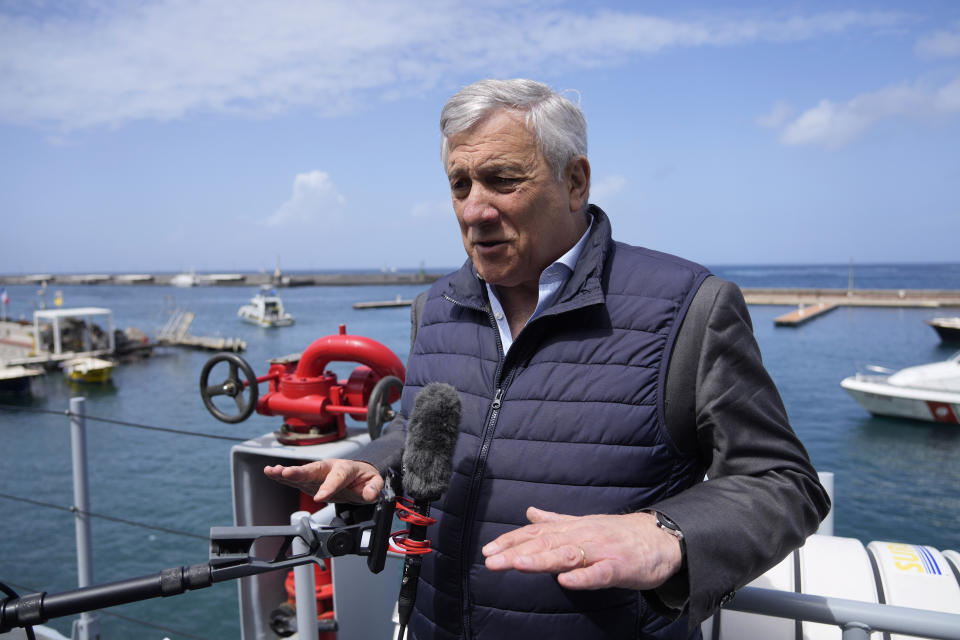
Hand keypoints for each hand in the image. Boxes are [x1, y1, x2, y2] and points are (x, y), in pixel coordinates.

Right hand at [263, 459, 383, 503]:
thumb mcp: (375, 482)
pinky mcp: (309, 482)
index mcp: (345, 469)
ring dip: (286, 473)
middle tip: (285, 473)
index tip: (321, 498)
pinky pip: (295, 480)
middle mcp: (328, 469)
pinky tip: (271, 474)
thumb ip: (373, 488)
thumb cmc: (363, 477)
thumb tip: (369, 495)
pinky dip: (282, 478)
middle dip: (299, 472)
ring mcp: (317, 475)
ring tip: (272, 471)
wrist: (357, 473)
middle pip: (313, 470)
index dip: (329, 487)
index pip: (337, 478)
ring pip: (301, 473)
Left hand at [481, 507, 682, 590]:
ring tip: (518, 565)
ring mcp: (602, 551)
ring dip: (542, 560)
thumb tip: (529, 513)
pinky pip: (599, 573)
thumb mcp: (584, 524)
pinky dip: (582, 577)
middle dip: (517, 552)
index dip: (511, 541)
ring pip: (567, 556)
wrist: (661, 539)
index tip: (488, 551)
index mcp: (572, 528)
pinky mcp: (620, 567)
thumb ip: (555, 521)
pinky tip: (565, 581)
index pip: (536, 534)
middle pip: (546, 543)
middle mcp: (583, 536)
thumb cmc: (620, 535)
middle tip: (492, 561)